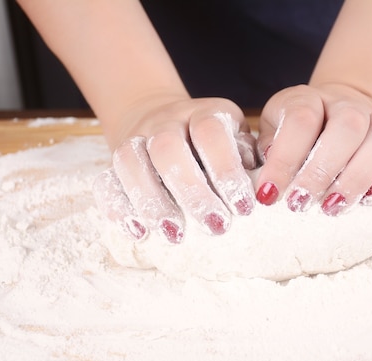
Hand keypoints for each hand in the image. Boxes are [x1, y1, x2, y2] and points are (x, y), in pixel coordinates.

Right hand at [93, 95, 256, 243]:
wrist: (158, 115)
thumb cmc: (213, 141)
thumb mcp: (237, 139)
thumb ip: (248, 159)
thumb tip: (266, 189)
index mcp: (204, 113)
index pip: (210, 133)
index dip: (226, 170)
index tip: (244, 209)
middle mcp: (166, 121)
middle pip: (167, 147)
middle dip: (191, 191)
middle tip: (216, 227)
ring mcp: (136, 138)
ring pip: (130, 161)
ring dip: (152, 202)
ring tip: (175, 235)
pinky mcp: (114, 158)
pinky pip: (105, 179)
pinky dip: (117, 207)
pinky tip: (138, 232)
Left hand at [255, 83, 371, 214]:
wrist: (337, 115)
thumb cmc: (295, 135)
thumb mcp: (272, 133)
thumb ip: (268, 151)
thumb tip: (269, 180)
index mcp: (307, 99)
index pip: (300, 120)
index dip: (284, 159)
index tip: (268, 193)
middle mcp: (346, 105)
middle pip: (346, 128)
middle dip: (321, 171)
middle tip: (299, 203)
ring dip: (355, 180)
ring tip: (330, 207)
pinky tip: (364, 201)